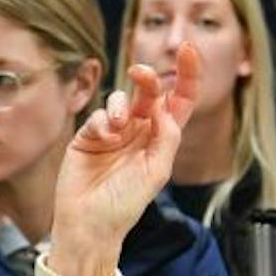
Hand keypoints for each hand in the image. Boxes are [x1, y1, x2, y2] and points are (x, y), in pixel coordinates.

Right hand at [49, 43, 200, 275]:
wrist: (90, 225)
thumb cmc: (124, 205)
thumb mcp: (156, 172)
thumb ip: (166, 138)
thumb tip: (167, 106)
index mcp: (161, 139)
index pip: (179, 101)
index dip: (186, 75)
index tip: (187, 50)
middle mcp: (139, 132)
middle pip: (149, 94)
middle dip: (147, 79)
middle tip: (141, 73)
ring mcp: (113, 132)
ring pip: (120, 99)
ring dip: (120, 105)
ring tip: (118, 126)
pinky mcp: (88, 136)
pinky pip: (97, 115)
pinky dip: (102, 121)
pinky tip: (103, 136)